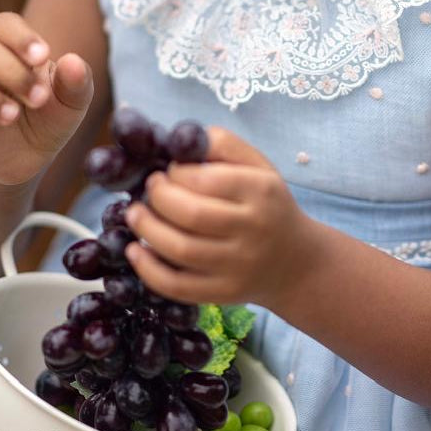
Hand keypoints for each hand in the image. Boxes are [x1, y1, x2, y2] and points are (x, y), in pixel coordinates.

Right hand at [0, 12, 94, 185]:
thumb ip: (77, 82)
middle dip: (11, 73)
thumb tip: (73, 61)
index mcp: (11, 51)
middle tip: (39, 99)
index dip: (19, 36)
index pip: (3, 25)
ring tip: (12, 117)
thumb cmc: (50, 118)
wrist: (29, 159)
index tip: (42, 56)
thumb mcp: (72, 103)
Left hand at [123, 127, 316, 307]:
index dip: (176, 173)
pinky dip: (148, 270)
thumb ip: (223, 145)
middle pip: (191, 215)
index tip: (168, 171)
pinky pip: (178, 286)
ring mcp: (238, 266)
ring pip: (181, 250)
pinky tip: (135, 251)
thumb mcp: (259, 167)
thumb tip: (181, 137)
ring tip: (135, 214)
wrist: (296, 263)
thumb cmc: (268, 206)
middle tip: (149, 190)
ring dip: (147, 230)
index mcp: (261, 191)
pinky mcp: (223, 293)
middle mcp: (252, 229)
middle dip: (157, 198)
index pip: (207, 179)